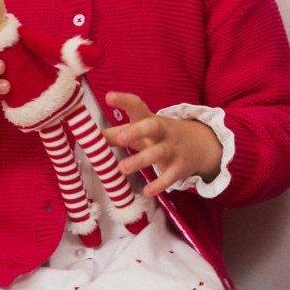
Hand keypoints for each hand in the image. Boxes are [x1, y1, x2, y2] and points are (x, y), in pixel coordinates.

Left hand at [103, 92, 222, 196]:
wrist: (200, 145)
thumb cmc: (159, 136)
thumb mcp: (141, 131)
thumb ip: (116, 134)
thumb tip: (89, 137)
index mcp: (149, 119)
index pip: (137, 106)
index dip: (124, 100)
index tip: (109, 97)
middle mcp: (162, 132)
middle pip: (151, 127)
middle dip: (136, 131)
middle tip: (120, 137)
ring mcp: (172, 149)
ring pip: (158, 153)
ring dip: (140, 160)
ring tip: (122, 168)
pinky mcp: (179, 167)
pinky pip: (170, 176)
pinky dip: (160, 184)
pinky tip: (148, 192)